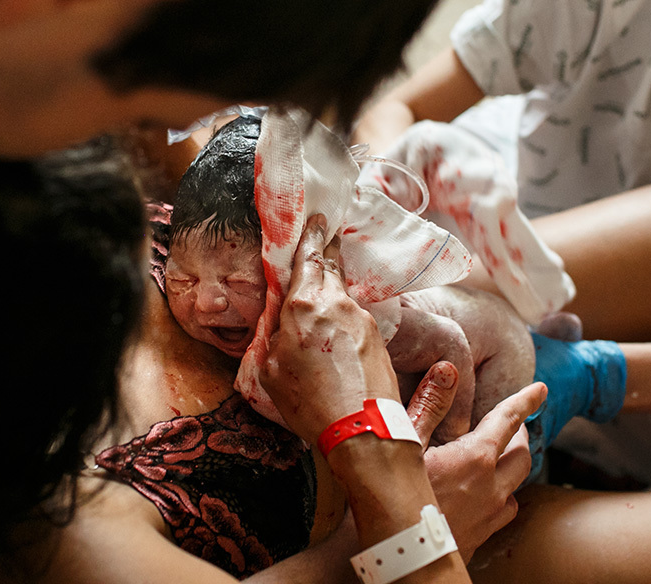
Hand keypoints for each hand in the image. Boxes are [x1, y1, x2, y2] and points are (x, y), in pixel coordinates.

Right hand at [259, 215, 400, 443]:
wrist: (362, 430)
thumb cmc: (309, 404)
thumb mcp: (272, 371)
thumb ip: (275, 338)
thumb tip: (283, 325)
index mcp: (303, 306)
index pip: (307, 259)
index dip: (310, 237)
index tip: (316, 220)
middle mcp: (336, 304)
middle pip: (331, 267)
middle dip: (326, 250)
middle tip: (326, 235)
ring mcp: (362, 319)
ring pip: (344, 296)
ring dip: (334, 292)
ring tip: (324, 300)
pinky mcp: (378, 338)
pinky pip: (356, 319)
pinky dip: (345, 320)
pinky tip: (338, 337)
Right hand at [407, 367, 546, 562]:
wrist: (397, 556)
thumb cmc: (394, 498)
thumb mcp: (405, 444)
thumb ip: (429, 405)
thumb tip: (447, 370)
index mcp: (475, 458)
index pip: (509, 420)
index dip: (526, 401)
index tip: (541, 390)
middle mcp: (491, 487)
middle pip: (522, 455)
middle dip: (520, 435)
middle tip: (510, 426)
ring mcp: (489, 516)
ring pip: (515, 486)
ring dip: (510, 468)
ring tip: (496, 460)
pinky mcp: (481, 537)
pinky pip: (503, 512)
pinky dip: (500, 496)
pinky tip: (482, 495)